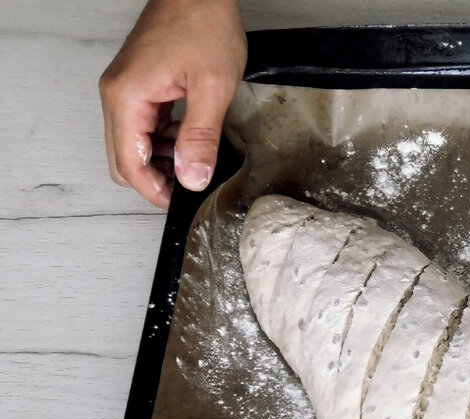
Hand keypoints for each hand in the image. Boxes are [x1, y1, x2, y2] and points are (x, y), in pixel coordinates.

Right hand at [100, 0, 245, 207]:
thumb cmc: (203, 24)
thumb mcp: (212, 87)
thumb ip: (201, 137)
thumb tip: (192, 177)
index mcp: (127, 97)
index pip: (128, 164)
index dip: (153, 191)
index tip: (178, 204)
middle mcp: (117, 94)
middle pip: (123, 158)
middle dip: (154, 179)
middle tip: (188, 189)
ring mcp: (125, 88)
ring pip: (132, 143)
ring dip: (159, 160)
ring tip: (195, 165)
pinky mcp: (138, 83)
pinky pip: (142, 124)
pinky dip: (162, 139)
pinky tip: (189, 140)